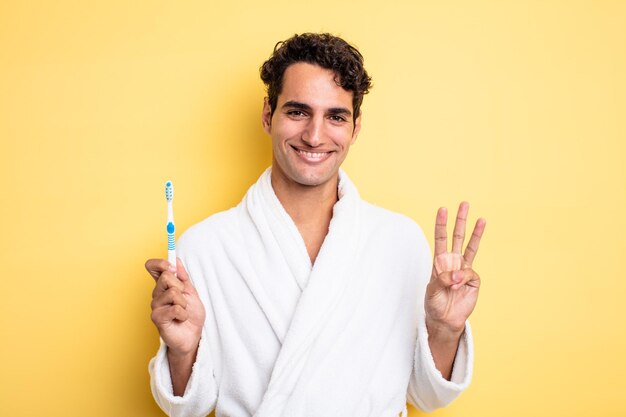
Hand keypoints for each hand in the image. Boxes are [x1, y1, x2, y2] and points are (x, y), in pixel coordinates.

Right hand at [145, 258, 205, 356]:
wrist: (193, 335)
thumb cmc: (191, 314)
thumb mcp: (191, 292)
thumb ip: (183, 277)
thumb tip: (176, 260)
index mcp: (164, 285)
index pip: (153, 267)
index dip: (161, 263)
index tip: (172, 266)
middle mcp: (156, 294)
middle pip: (166, 276)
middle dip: (181, 287)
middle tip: (184, 299)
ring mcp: (155, 305)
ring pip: (173, 293)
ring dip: (184, 303)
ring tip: (183, 311)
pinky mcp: (157, 317)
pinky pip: (175, 308)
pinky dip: (183, 314)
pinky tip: (180, 319)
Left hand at [425, 202, 485, 336]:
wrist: (445, 319)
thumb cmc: (434, 303)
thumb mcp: (432, 290)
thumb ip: (442, 279)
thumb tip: (457, 273)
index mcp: (439, 261)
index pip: (440, 238)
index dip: (441, 224)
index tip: (442, 209)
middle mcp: (453, 262)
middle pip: (457, 237)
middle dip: (460, 221)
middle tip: (464, 204)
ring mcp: (464, 269)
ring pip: (471, 247)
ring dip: (475, 233)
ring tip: (481, 219)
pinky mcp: (473, 280)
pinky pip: (470, 273)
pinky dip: (462, 278)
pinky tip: (457, 285)